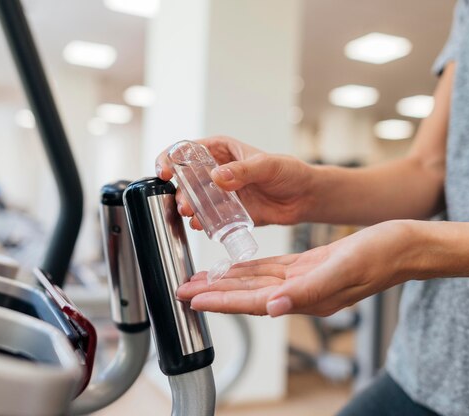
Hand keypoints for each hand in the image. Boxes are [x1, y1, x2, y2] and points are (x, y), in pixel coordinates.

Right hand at [155, 136, 312, 228]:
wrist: (304, 197)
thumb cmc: (289, 172)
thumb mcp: (267, 166)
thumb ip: (243, 170)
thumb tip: (217, 177)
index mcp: (221, 150)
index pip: (187, 150)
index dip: (170, 158)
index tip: (164, 172)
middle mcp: (216, 170)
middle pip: (185, 178)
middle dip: (179, 190)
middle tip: (184, 203)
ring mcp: (220, 193)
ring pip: (194, 199)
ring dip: (188, 207)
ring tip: (192, 215)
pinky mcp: (227, 212)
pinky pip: (208, 217)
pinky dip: (202, 222)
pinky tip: (202, 226)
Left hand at [176, 220, 414, 315]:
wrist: (403, 246)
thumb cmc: (380, 256)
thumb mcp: (343, 270)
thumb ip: (307, 292)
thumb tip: (273, 307)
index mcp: (306, 297)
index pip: (252, 302)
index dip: (221, 302)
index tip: (193, 300)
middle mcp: (299, 293)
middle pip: (246, 295)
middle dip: (214, 293)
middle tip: (184, 290)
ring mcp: (303, 281)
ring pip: (254, 282)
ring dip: (226, 282)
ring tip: (201, 281)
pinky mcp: (308, 267)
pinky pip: (270, 270)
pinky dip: (249, 270)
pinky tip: (235, 268)